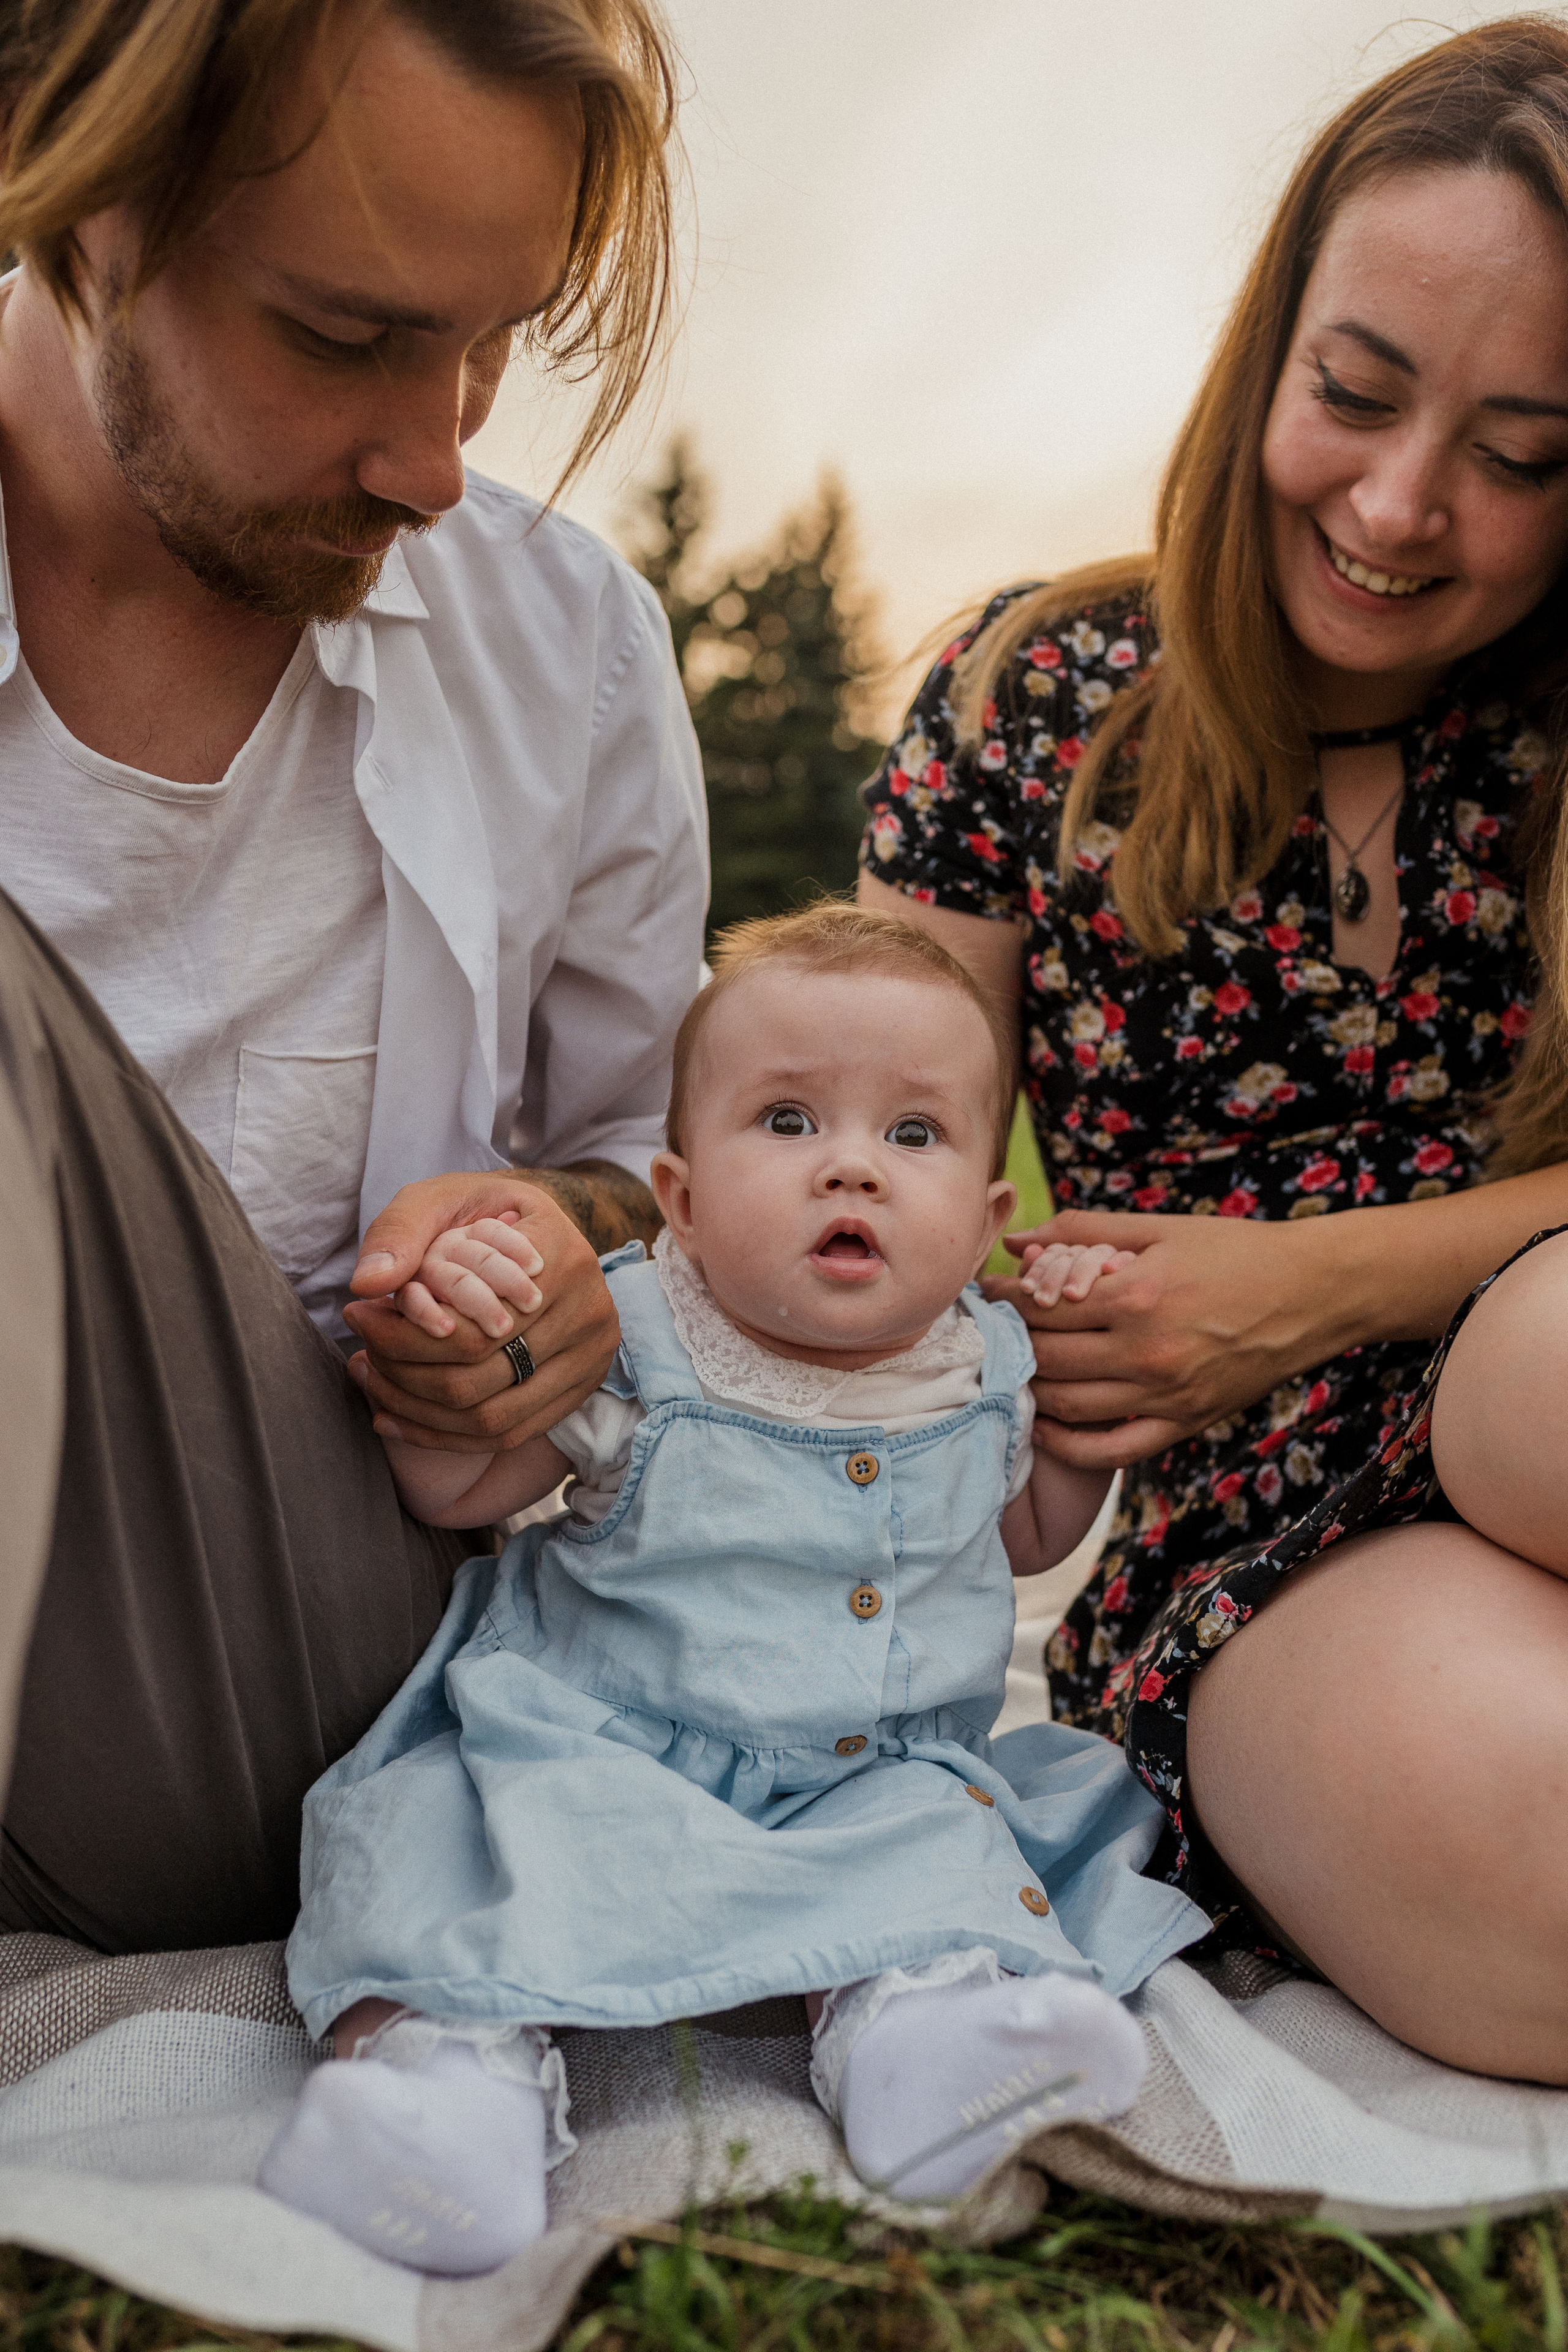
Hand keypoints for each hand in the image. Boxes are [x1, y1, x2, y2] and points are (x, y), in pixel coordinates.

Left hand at [343, 1173, 617, 1452]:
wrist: (542, 1233)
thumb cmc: (484, 1214)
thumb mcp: (441, 1198)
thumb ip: (400, 1232)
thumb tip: (366, 1285)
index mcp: (560, 1254)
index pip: (472, 1322)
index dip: (403, 1332)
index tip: (356, 1316)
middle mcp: (589, 1310)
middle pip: (478, 1375)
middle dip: (403, 1374)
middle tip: (360, 1357)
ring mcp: (591, 1357)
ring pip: (490, 1416)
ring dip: (418, 1412)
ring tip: (372, 1382)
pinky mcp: (583, 1389)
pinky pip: (509, 1434)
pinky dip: (445, 1436)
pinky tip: (398, 1418)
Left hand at [982, 1207, 1340, 1470]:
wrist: (1313, 1293)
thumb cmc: (1235, 1252)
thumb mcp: (1159, 1229)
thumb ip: (1084, 1231)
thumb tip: (1015, 1241)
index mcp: (1136, 1295)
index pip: (1041, 1306)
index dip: (1004, 1299)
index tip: (988, 1293)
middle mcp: (1147, 1350)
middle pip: (1046, 1357)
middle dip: (1009, 1344)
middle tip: (991, 1333)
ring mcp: (1167, 1394)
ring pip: (1068, 1406)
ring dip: (1030, 1390)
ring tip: (1012, 1371)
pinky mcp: (1187, 1422)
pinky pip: (1113, 1449)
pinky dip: (1071, 1445)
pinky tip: (1047, 1427)